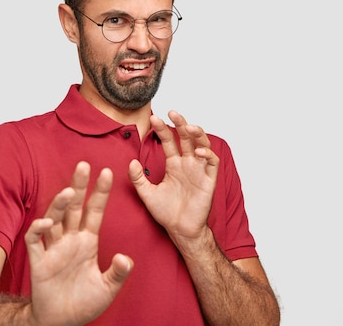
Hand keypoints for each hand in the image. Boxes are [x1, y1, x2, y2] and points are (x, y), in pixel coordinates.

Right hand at [24, 161, 132, 325]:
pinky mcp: (39, 260)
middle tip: (84, 164)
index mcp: (88, 242)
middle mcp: (70, 240)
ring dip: (59, 204)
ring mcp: (54, 248)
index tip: (108, 173)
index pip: (95, 211)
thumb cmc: (83, 303)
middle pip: (74, 207)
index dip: (101, 193)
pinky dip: (38, 229)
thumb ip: (118, 274)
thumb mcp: (107, 289)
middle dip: (79, 186)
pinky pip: (36, 240)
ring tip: (67, 191)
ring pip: (55, 219)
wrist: (61, 321)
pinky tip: (46, 221)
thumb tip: (126, 259)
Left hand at [129, 111, 219, 242]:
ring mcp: (199, 170)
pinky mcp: (209, 180)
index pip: (168, 141)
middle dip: (181, 123)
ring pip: (202, 144)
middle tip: (172, 112)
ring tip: (189, 127)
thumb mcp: (147, 194)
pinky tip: (197, 152)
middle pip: (186, 137)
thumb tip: (131, 161)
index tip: (153, 118)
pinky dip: (207, 154)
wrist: (180, 230)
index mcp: (173, 164)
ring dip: (197, 134)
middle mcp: (187, 163)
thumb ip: (138, 178)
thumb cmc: (166, 212)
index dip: (162, 129)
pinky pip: (211, 162)